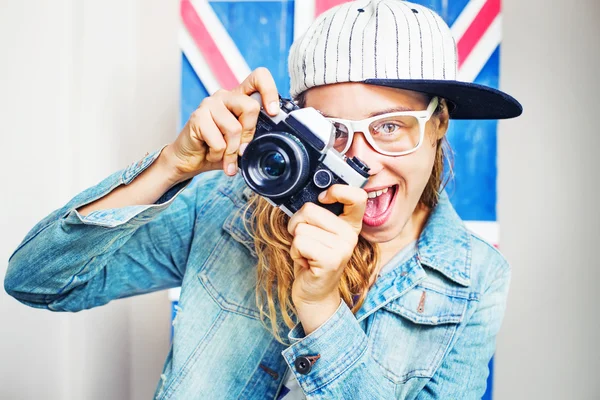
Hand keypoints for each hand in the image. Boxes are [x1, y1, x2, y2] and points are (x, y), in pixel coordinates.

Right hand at [162, 67, 279, 183]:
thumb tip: (273, 138)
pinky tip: (210, 153)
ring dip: (232, 151)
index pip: (258, 77)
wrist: (191, 160)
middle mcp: (225, 96)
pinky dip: (218, 155)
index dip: (270, 91)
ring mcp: (210, 104)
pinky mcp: (198, 116)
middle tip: (241, 150)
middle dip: (249, 135)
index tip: (273, 112)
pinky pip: (219, 142)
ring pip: (235, 128)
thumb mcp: (243, 143)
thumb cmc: (218, 149)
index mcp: (239, 98)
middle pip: (251, 107)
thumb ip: (256, 136)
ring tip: (224, 155)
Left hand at [287, 185, 367, 332]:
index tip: (324, 197)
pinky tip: (305, 262)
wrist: (313, 292)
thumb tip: (302, 194)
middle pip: (310, 209)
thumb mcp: (318, 232)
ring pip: (301, 228)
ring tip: (307, 254)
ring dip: (295, 242)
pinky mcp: (331, 260)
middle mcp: (350, 234)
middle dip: (297, 224)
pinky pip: (300, 242)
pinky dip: (295, 252)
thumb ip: (318, 213)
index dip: (337, 190)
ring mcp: (343, 248)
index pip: (357, 195)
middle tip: (306, 241)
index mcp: (350, 224)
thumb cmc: (311, 258)